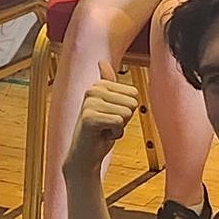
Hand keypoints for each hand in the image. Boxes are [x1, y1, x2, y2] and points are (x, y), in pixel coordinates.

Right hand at [64, 60, 142, 178]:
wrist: (85, 156)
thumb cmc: (100, 131)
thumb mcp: (109, 105)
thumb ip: (108, 84)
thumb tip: (102, 61)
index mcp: (99, 85)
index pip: (134, 94)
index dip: (127, 110)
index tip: (111, 117)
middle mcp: (92, 90)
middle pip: (132, 103)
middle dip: (124, 119)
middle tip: (107, 125)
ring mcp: (89, 103)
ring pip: (126, 113)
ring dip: (119, 127)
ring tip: (104, 130)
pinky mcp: (88, 118)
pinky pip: (119, 122)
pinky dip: (115, 134)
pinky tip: (102, 136)